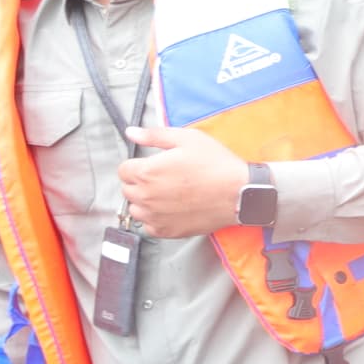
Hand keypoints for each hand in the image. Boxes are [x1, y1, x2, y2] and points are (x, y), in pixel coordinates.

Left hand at [120, 124, 248, 237]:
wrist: (239, 193)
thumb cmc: (216, 164)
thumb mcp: (187, 139)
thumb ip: (154, 135)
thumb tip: (130, 132)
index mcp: (147, 172)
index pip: (123, 170)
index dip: (137, 165)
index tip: (152, 165)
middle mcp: (146, 196)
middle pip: (128, 189)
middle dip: (140, 182)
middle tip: (163, 178)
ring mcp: (155, 216)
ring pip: (136, 209)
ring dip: (145, 202)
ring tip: (166, 194)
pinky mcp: (167, 231)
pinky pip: (148, 226)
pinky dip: (155, 218)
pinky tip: (171, 209)